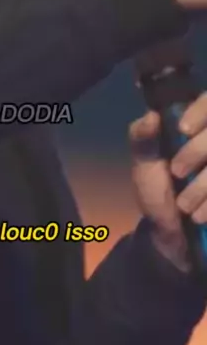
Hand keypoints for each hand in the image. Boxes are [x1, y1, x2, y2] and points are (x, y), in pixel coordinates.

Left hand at [129, 93, 206, 272]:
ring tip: (185, 205)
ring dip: (204, 185)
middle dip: (197, 151)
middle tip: (177, 171)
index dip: (200, 111)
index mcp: (196, 125)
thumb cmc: (157, 189)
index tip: (182, 129)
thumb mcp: (144, 164)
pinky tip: (199, 216)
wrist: (171, 233)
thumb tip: (151, 116)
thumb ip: (143, 138)